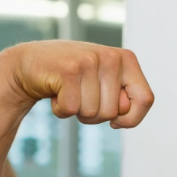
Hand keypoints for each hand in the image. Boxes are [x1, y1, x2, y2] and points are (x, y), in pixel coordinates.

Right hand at [0, 40, 153, 127]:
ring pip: (93, 113)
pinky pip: (72, 110)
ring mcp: (89, 61)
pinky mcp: (68, 70)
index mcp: (126, 59)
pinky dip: (61, 110)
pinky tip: (55, 92)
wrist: (31, 64)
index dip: (131, 118)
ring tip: (67, 92)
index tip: (116, 119)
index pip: (146, 99)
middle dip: (95, 115)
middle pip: (114, 112)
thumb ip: (122, 100)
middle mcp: (111, 56)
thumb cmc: (72, 79)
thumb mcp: (104, 86)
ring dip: (77, 112)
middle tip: (80, 97)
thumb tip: (121, 114)